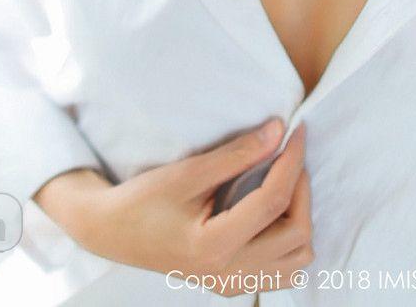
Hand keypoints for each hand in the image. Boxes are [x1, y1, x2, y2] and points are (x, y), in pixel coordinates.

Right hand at [35, 119, 312, 295]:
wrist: (114, 233)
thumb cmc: (143, 200)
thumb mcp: (188, 172)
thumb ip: (236, 154)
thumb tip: (277, 131)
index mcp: (215, 247)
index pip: (273, 202)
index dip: (291, 161)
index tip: (297, 131)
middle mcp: (229, 274)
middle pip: (296, 234)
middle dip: (301, 189)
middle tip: (289, 155)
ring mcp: (233, 284)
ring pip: (296, 258)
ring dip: (299, 217)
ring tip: (282, 182)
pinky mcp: (233, 285)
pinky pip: (282, 269)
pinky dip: (288, 238)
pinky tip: (271, 210)